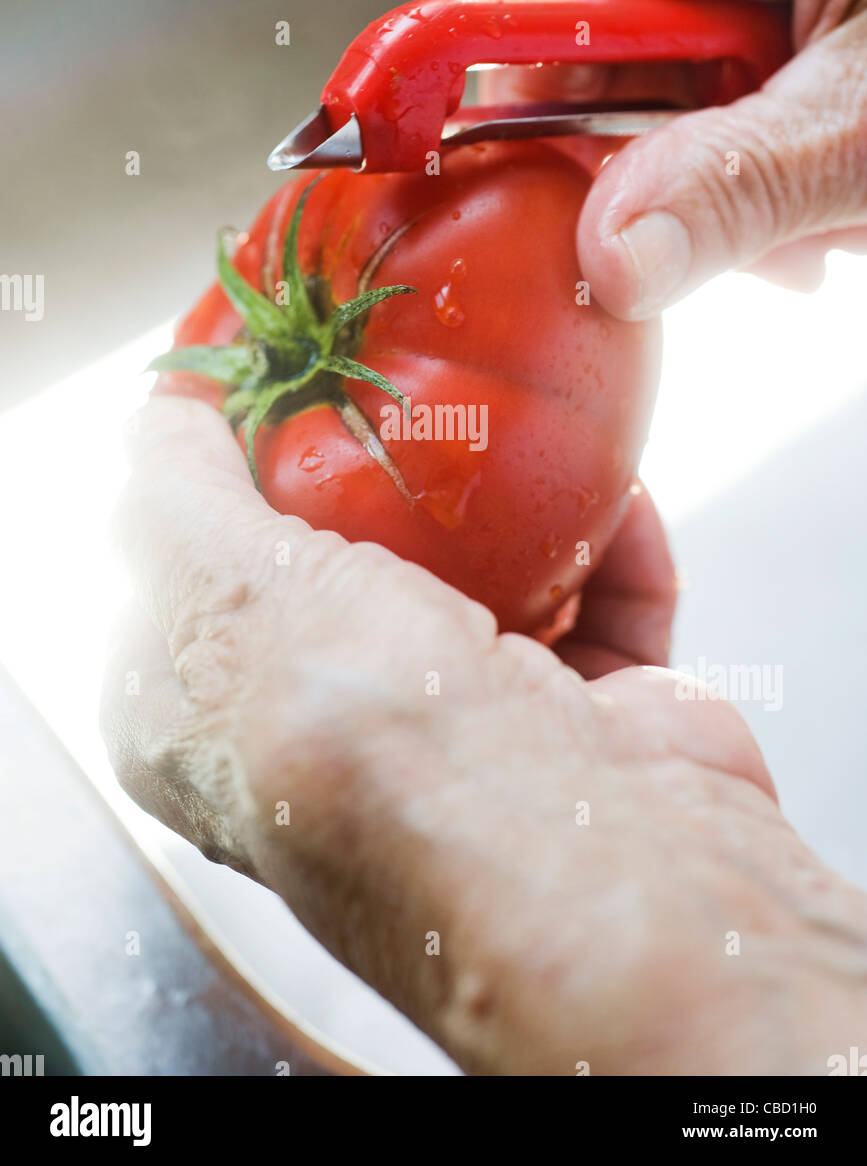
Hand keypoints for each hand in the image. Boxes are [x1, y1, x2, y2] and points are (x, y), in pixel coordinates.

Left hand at [102, 397, 866, 1073]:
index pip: (205, 591)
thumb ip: (170, 491)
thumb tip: (158, 416)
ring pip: (491, 594)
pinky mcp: (588, 736)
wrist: (581, 857)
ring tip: (529, 425)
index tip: (283, 398)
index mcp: (218, 738)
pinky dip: (616, 548)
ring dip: (520, 513)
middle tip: (413, 392)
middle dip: (392, 489)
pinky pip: (607, 616)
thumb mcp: (224, 583)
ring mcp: (474, 745)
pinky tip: (618, 489)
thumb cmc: (374, 732)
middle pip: (358, 580)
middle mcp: (345, 748)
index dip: (232, 488)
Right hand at [489, 0, 866, 318]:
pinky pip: (734, 37)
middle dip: (637, 143)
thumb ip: (740, 186)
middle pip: (599, 16)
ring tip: (804, 211)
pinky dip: (761, 121)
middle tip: (710, 228)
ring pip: (669, 41)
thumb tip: (606, 259)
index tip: (533, 204)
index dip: (520, 101)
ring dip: (710, 147)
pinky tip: (821, 169)